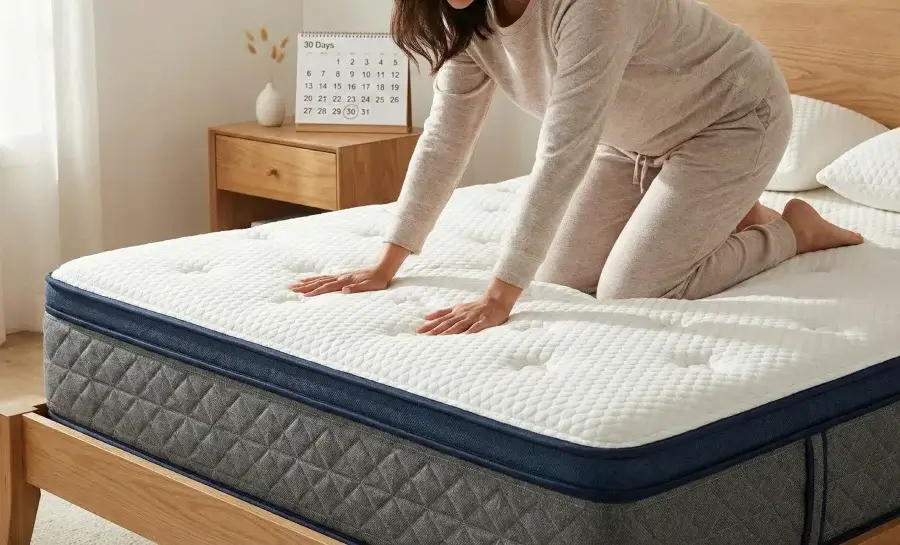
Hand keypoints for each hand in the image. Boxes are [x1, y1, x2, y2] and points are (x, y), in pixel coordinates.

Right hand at [290, 243, 409, 296]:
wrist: (382, 269)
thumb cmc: (377, 281)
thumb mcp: (370, 287)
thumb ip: (357, 288)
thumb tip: (344, 290)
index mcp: (345, 281)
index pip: (326, 287)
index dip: (315, 292)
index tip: (303, 296)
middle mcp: (340, 277)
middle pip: (319, 282)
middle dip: (304, 286)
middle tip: (290, 288)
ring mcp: (340, 276)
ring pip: (320, 279)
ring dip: (307, 282)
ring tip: (295, 283)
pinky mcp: (342, 276)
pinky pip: (324, 278)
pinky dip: (315, 279)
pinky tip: (311, 280)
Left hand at [418, 279, 521, 334]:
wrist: (495, 301)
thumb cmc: (475, 306)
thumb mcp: (456, 307)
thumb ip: (442, 313)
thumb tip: (426, 317)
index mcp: (455, 312)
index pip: (440, 320)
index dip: (429, 325)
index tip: (418, 331)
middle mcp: (462, 315)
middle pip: (447, 323)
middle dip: (435, 330)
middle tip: (424, 337)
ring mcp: (472, 318)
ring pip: (459, 326)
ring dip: (448, 332)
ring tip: (439, 339)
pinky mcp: (483, 321)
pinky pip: (476, 327)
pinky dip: (470, 332)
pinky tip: (464, 337)